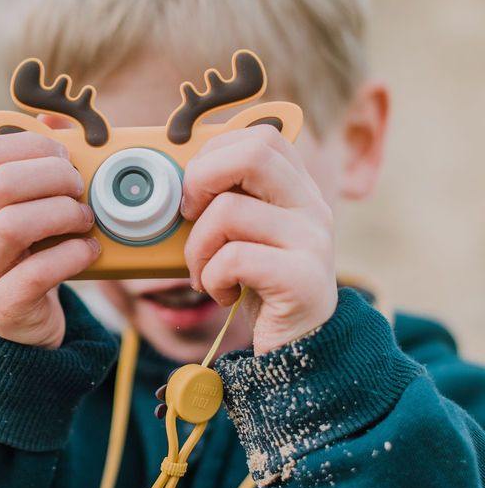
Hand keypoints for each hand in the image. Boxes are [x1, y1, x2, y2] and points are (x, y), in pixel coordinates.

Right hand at [0, 131, 100, 348]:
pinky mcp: (5, 305)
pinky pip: (32, 275)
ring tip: (86, 221)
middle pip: (2, 184)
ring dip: (61, 215)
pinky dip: (70, 257)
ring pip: (11, 226)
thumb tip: (52, 117)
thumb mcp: (40, 206)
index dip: (32, 146)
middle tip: (81, 190)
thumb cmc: (39, 253)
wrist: (25, 323)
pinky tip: (88, 251)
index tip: (64, 157)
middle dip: (52, 178)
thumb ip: (46, 163)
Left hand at [181, 125, 337, 354]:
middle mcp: (313, 207)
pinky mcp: (303, 281)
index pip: (260, 136)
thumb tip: (175, 177)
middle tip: (190, 218)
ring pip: (229, 211)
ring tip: (206, 273)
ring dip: (197, 248)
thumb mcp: (241, 235)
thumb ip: (226, 200)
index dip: (215, 154)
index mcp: (297, 189)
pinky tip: (224, 293)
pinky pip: (234, 259)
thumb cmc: (257, 287)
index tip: (198, 193)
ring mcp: (313, 242)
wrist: (297, 351)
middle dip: (201, 181)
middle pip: (253, 153)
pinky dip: (212, 278)